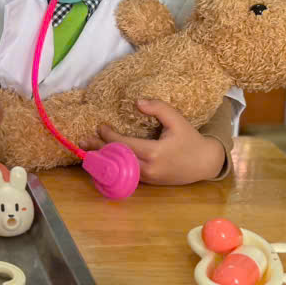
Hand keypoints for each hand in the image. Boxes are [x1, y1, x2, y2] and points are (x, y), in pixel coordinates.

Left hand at [97, 99, 225, 185]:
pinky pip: (126, 174)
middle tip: (81, 143)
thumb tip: (137, 102)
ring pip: (119, 169)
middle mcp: (148, 168)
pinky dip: (113, 167)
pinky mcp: (148, 182)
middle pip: (117, 159)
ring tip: (86, 153)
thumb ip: (158, 108)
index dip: (109, 136)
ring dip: (103, 160)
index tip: (101, 126)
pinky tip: (102, 161)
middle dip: (98, 150)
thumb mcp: (177, 119)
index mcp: (155, 152)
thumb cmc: (190, 139)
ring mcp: (147, 178)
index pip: (124, 145)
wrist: (204, 164)